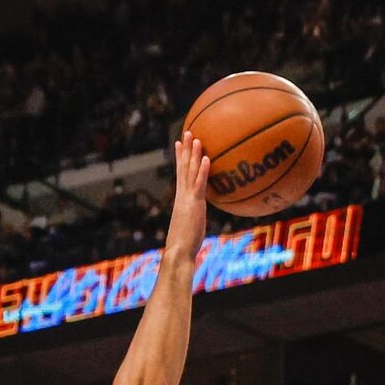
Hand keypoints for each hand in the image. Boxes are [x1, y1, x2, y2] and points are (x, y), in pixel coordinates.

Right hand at [167, 134, 211, 250]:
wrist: (178, 251)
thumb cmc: (184, 245)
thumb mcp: (190, 226)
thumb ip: (194, 217)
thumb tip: (198, 217)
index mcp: (181, 199)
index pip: (180, 173)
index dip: (180, 157)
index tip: (179, 143)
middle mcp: (182, 195)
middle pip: (184, 167)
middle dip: (186, 149)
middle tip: (188, 132)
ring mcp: (187, 198)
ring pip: (190, 172)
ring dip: (194, 154)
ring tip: (197, 138)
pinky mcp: (194, 204)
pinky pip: (199, 184)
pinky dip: (203, 170)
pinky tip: (207, 158)